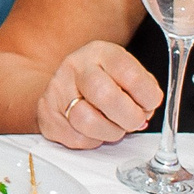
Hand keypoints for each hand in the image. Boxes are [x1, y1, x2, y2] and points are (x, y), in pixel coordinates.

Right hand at [36, 42, 161, 147]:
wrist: (69, 86)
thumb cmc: (108, 84)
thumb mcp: (130, 77)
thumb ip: (144, 93)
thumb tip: (143, 115)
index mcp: (102, 52)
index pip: (131, 75)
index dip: (147, 98)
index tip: (148, 105)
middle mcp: (76, 66)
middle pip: (105, 95)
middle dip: (128, 118)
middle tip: (133, 121)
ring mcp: (57, 88)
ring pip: (87, 121)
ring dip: (109, 132)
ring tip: (112, 126)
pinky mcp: (45, 112)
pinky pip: (75, 138)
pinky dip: (91, 141)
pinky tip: (92, 130)